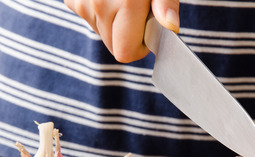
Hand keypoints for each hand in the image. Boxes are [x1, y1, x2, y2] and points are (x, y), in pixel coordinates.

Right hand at [64, 0, 179, 62]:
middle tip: (136, 11)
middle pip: (113, 46)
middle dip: (127, 35)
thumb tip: (171, 26)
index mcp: (126, 3)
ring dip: (114, 23)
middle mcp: (100, 5)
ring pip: (102, 33)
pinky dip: (100, 12)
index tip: (146, 32)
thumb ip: (165, 4)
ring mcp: (82, 2)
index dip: (139, 47)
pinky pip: (89, 19)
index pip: (125, 53)